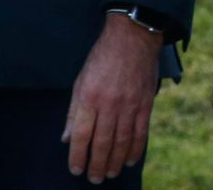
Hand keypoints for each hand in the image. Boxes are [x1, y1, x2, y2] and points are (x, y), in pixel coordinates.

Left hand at [63, 13, 162, 181]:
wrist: (132, 37)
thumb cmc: (102, 57)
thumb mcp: (81, 79)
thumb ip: (74, 111)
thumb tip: (67, 138)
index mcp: (89, 96)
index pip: (82, 134)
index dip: (78, 155)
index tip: (75, 169)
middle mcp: (109, 104)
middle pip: (102, 143)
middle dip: (96, 164)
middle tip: (93, 179)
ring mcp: (129, 105)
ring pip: (121, 142)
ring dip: (114, 162)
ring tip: (108, 173)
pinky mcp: (145, 104)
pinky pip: (140, 133)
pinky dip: (135, 150)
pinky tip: (129, 161)